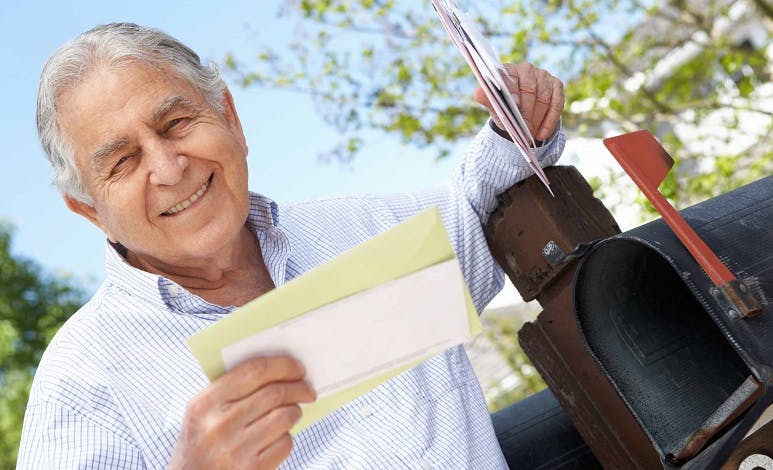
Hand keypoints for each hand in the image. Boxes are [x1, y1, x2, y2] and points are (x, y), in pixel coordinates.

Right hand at [168, 356, 316, 469]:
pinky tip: (277, 438)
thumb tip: (277, 370)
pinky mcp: (252, 469)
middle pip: (275, 392)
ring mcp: (235, 449)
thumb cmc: (200, 445)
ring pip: (285, 416)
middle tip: (307, 390)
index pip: (254, 370)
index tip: (298, 367)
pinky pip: (285, 443)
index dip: (282, 365)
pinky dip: (286, 438)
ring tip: (292, 412)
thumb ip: (229, 391)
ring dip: (295, 411)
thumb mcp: (201, 415)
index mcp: (205, 403)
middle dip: (299, 387)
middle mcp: (219, 425)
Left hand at [474, 62, 564, 141]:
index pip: (511, 78)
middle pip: (530, 89)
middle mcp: (526, 69)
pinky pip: (557, 102)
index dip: (513, 92)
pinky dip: (550, 120)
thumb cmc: (505, 107)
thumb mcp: (495, 106)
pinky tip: (542, 134)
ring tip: (531, 135)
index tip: (514, 107)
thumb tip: (478, 93)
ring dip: (538, 119)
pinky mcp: (556, 84)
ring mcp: (543, 75)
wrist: (519, 113)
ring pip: (543, 98)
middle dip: (527, 112)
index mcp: (508, 70)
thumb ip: (487, 100)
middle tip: (524, 131)